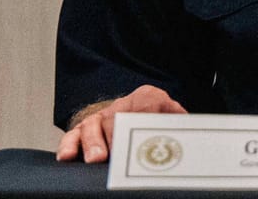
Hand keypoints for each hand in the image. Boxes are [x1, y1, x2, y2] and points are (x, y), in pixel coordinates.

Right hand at [56, 85, 186, 163]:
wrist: (142, 113)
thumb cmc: (160, 121)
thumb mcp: (174, 118)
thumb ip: (180, 123)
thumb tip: (190, 137)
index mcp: (149, 97)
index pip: (149, 103)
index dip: (148, 115)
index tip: (148, 131)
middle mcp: (121, 106)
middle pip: (116, 117)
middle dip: (116, 135)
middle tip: (117, 152)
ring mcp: (100, 118)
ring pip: (92, 126)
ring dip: (94, 143)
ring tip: (97, 159)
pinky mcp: (82, 130)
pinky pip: (72, 136)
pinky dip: (69, 145)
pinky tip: (67, 157)